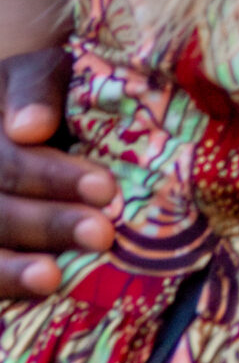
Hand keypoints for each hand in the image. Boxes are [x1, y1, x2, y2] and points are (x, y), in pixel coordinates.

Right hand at [0, 46, 115, 297]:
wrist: (32, 118)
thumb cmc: (55, 92)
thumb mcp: (49, 74)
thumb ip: (39, 90)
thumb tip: (29, 127)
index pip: (9, 158)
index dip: (51, 175)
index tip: (105, 189)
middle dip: (49, 222)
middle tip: (101, 235)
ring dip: (13, 266)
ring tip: (54, 278)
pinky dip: (5, 281)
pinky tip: (38, 289)